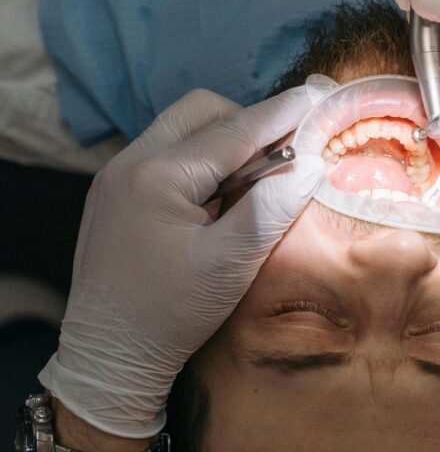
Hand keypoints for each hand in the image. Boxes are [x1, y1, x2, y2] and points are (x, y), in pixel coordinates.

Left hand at [39, 88, 324, 437]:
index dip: (282, 112)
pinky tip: (217, 199)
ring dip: (223, 142)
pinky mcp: (114, 191)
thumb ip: (271, 208)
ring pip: (182, 128)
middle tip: (283, 157)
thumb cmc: (170, 316)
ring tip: (250, 184)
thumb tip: (313, 162)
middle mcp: (130, 162)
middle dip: (247, 123)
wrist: (108, 356)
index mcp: (158, 176)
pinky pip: (165, 152)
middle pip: (202, 112)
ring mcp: (116, 174)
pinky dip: (199, 161)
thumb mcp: (230, 265)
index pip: (234, 129)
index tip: (320, 95)